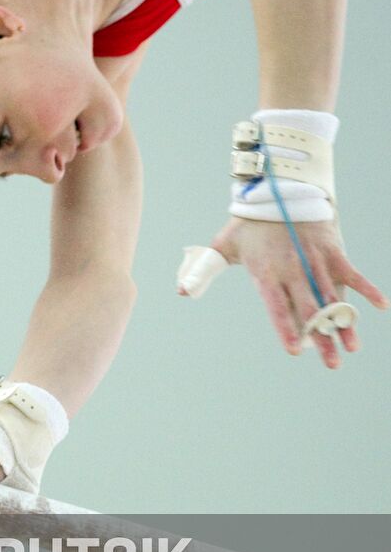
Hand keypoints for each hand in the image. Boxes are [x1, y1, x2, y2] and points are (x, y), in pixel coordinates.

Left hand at [179, 217, 388, 368]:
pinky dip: (367, 288)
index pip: (276, 306)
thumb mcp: (223, 244)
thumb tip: (180, 291)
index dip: (286, 327)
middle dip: (321, 338)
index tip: (295, 350)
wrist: (278, 187)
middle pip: (308, 309)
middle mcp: (293, 268)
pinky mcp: (332, 250)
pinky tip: (381, 306)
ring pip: (332, 296)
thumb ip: (203, 269)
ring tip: (352, 347)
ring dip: (344, 322)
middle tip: (331, 364)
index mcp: (266, 272)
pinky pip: (352, 272)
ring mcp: (314, 259)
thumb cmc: (248, 221)